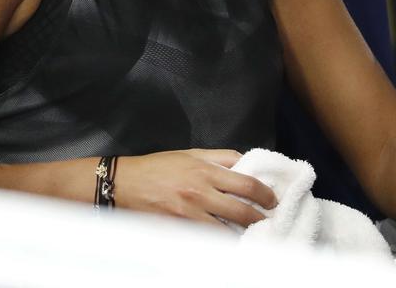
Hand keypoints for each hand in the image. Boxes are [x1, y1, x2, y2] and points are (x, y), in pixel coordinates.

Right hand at [115, 149, 276, 228]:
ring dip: (241, 235)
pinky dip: (217, 243)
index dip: (266, 195)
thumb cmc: (158, 167)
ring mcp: (188, 215)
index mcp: (206, 171)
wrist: (123, 183)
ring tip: (250, 234)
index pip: (247, 184)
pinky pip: (204, 240)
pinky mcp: (176, 230)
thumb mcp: (192, 153)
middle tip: (268, 221)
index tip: (272, 200)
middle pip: (242, 212)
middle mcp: (199, 194)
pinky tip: (225, 242)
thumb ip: (221, 158)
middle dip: (260, 219)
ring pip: (225, 232)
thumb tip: (247, 163)